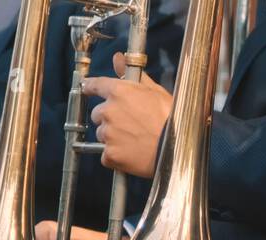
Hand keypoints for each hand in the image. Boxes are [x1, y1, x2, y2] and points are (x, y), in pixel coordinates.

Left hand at [82, 52, 170, 177]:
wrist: (177, 149)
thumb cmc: (170, 119)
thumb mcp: (155, 91)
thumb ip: (131, 75)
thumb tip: (118, 58)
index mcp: (118, 92)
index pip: (94, 85)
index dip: (90, 87)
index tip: (87, 89)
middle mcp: (108, 111)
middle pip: (98, 114)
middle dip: (110, 119)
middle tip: (130, 124)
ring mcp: (108, 134)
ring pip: (102, 135)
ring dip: (113, 138)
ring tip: (134, 141)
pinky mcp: (110, 154)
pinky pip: (107, 155)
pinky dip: (116, 156)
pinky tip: (132, 154)